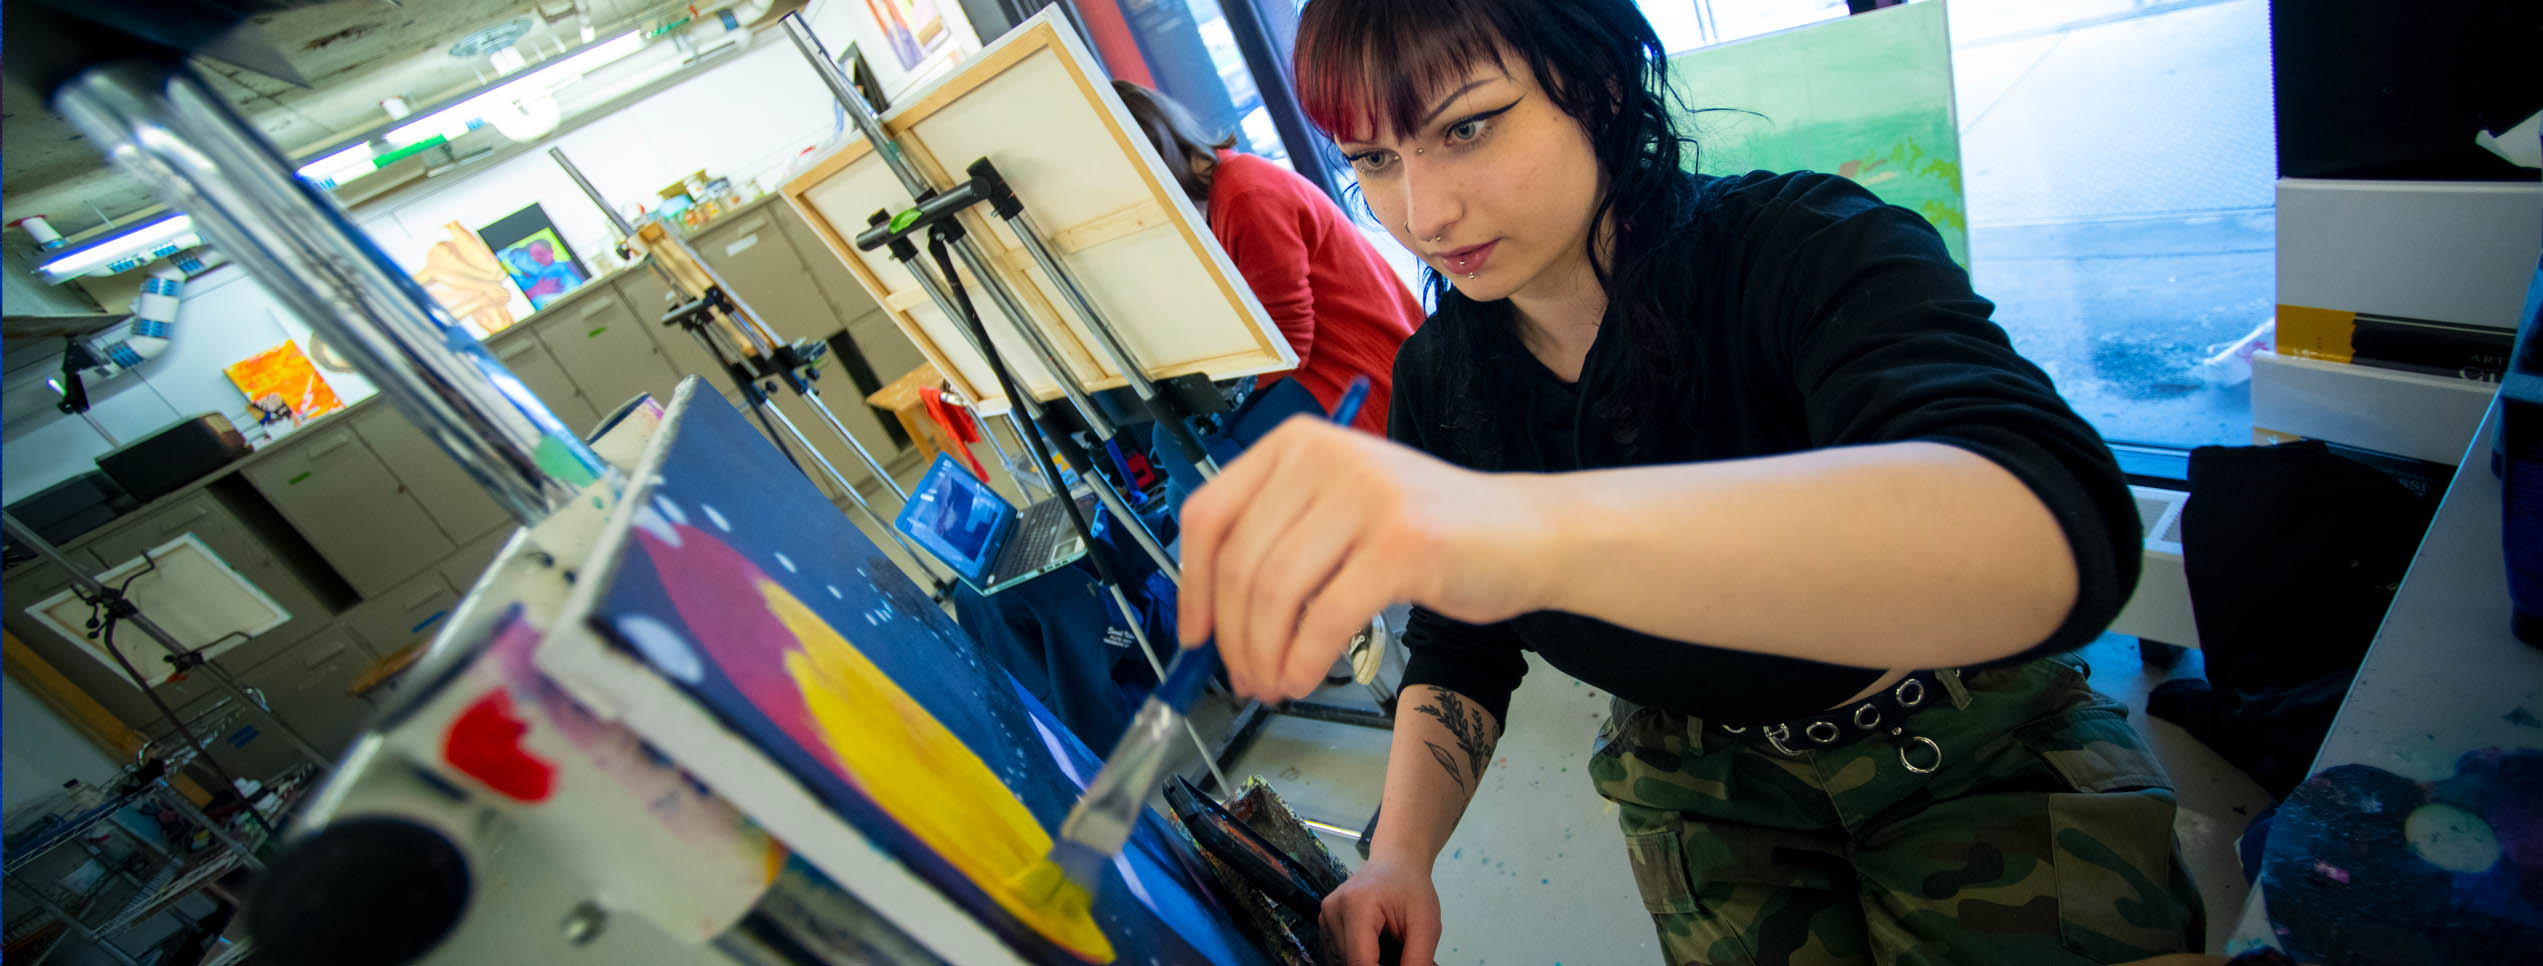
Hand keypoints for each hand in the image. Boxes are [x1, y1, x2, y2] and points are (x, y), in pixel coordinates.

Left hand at [1176, 417, 1556, 700]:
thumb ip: (1278, 538)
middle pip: (1241, 563)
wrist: (1524, 533)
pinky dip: (1302, 660)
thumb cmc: (1428, 532)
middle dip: (1232, 636)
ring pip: (1276, 592)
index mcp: (1298, 443)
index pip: (1210, 515)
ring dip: (1264, 655)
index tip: (1194, 635)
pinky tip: (1303, 678)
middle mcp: (1327, 456)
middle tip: (1242, 677)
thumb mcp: (1338, 508)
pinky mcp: (1404, 543)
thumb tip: (1209, 614)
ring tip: (1272, 684)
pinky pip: (1325, 617)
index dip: (1191, 586)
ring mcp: (1368, 496)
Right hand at [1320, 853, 1440, 965]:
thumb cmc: (1411, 887)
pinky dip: (1357, 958)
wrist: (1396, 861)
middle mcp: (1333, 909)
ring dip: (1366, 963)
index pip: (1360, 962)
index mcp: (1357, 905)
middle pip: (1350, 963)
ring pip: (1343, 962)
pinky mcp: (1324, 922)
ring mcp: (1325, 915)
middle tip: (1399, 956)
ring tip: (1388, 948)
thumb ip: (1417, 959)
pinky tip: (1374, 946)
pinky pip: (1338, 954)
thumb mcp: (1426, 924)